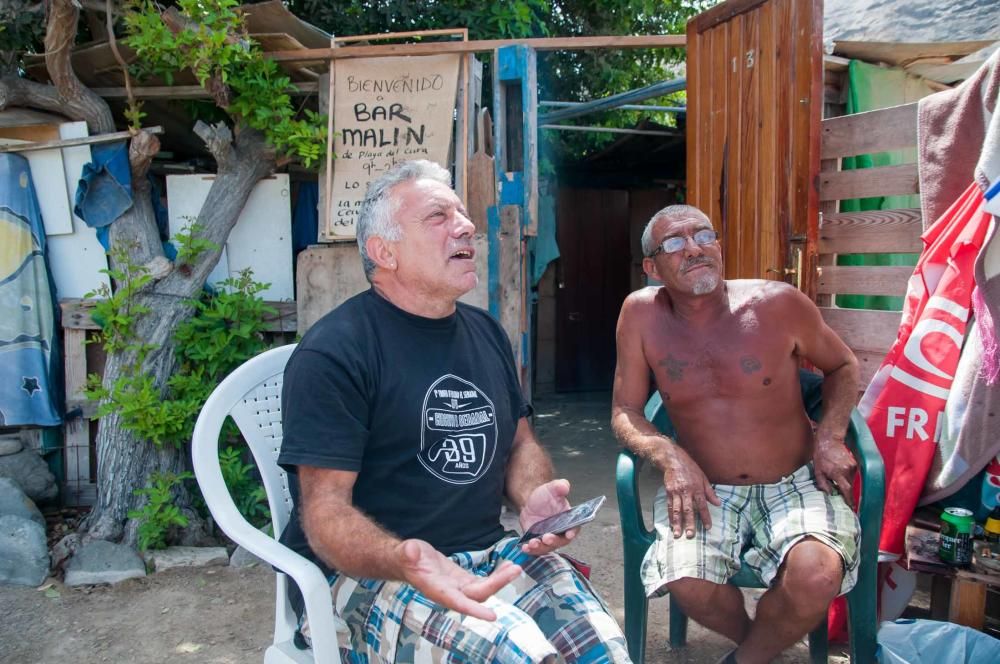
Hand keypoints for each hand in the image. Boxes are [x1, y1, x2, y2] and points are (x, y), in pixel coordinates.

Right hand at [396, 539, 520, 620]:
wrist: (409, 561)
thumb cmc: (406, 557)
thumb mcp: (406, 551)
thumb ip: (409, 552)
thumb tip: (411, 550)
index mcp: (437, 589)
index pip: (458, 602)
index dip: (474, 610)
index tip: (492, 616)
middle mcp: (451, 593)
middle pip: (477, 594)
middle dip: (497, 584)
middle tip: (514, 570)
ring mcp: (459, 588)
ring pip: (483, 589)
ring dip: (500, 581)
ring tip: (515, 568)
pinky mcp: (463, 581)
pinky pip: (483, 582)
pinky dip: (496, 576)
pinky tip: (507, 567)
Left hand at [519, 479, 574, 555]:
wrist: (532, 502)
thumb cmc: (546, 497)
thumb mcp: (552, 488)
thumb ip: (559, 486)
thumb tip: (564, 486)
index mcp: (568, 520)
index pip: (574, 528)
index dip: (573, 532)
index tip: (569, 534)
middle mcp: (560, 532)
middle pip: (560, 541)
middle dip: (554, 541)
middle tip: (547, 537)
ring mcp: (549, 538)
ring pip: (547, 547)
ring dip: (540, 547)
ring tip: (533, 543)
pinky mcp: (538, 541)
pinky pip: (536, 549)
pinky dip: (531, 550)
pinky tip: (525, 547)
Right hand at [661, 446, 719, 538]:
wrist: (673, 460)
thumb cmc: (690, 468)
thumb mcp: (703, 478)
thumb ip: (710, 492)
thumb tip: (718, 504)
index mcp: (697, 488)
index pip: (702, 505)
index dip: (705, 516)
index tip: (707, 527)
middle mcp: (686, 491)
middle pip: (688, 510)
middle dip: (689, 523)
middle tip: (690, 535)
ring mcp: (676, 492)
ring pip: (677, 510)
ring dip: (677, 523)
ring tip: (678, 534)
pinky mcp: (668, 492)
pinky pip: (669, 506)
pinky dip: (670, 516)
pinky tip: (671, 524)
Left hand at [813, 436, 856, 507]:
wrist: (829, 440)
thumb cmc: (821, 455)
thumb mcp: (818, 471)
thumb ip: (823, 484)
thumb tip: (830, 494)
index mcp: (838, 473)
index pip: (846, 490)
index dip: (848, 500)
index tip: (850, 507)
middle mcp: (848, 471)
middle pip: (849, 487)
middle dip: (844, 491)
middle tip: (838, 493)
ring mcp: (853, 466)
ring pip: (851, 481)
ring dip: (844, 483)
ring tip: (835, 477)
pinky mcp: (855, 463)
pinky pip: (852, 475)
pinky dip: (846, 476)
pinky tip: (839, 471)